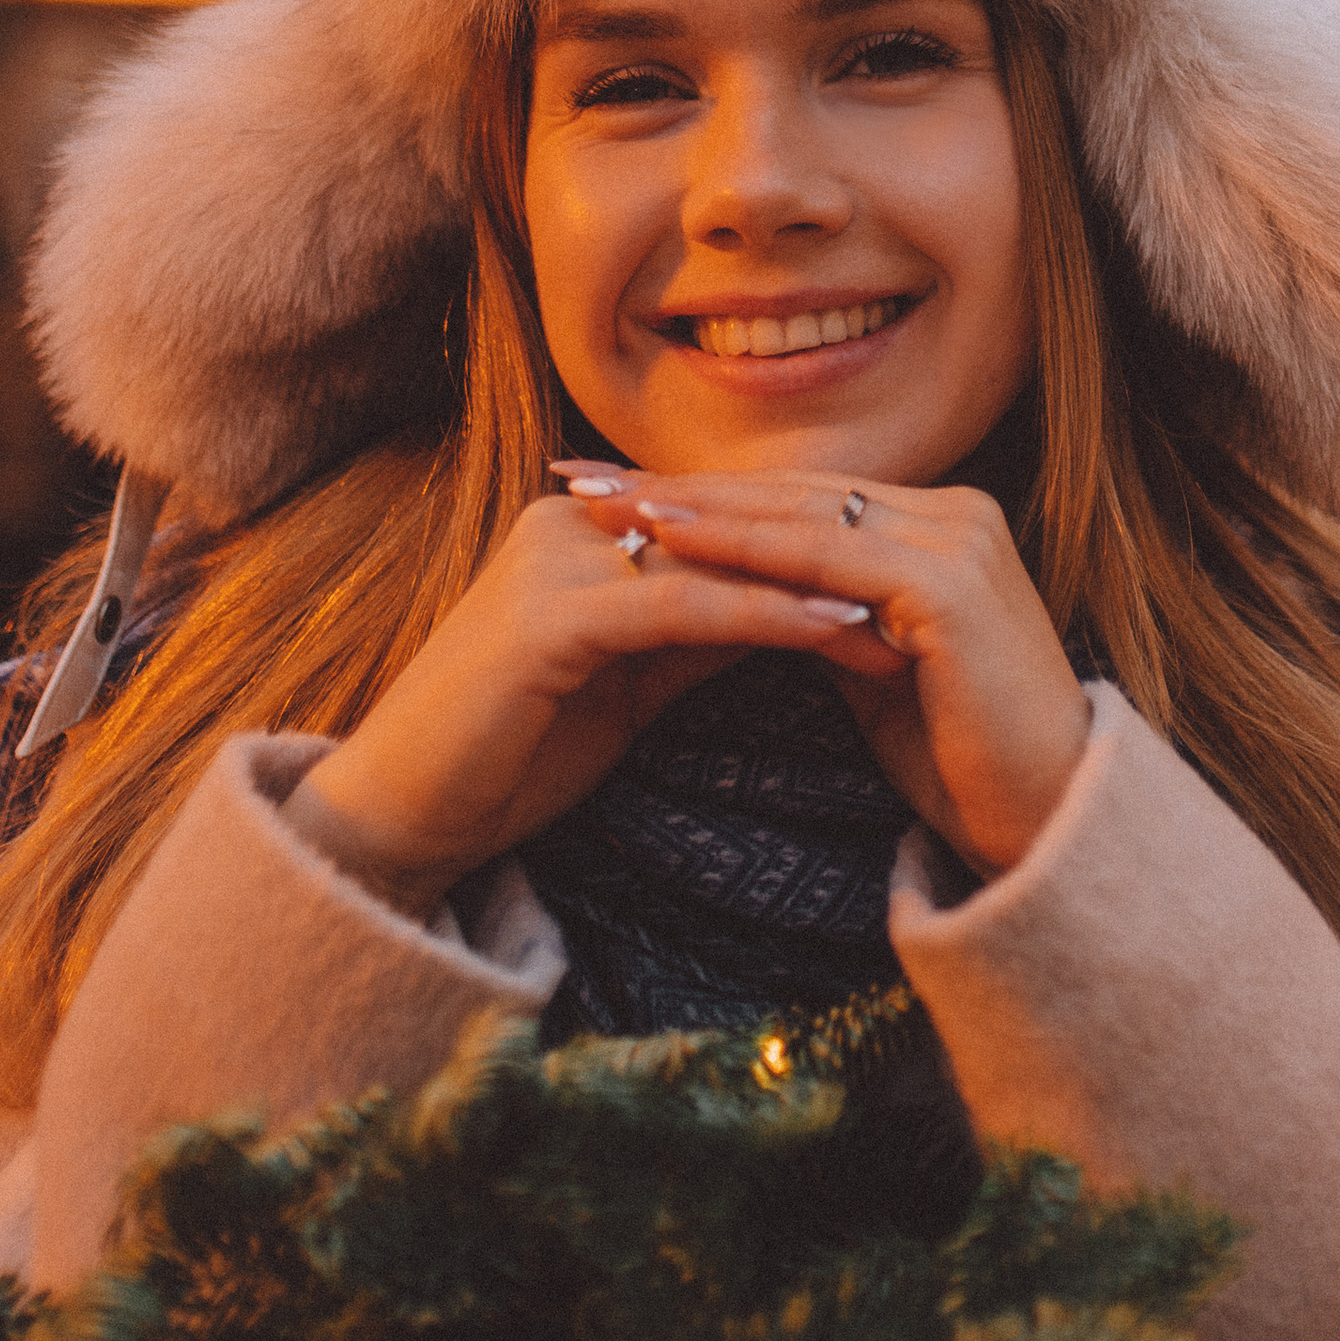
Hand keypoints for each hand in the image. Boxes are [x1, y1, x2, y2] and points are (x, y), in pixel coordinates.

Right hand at [285, 491, 878, 919]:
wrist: (400, 817)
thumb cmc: (509, 754)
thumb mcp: (626, 681)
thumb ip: (695, 631)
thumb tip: (792, 606)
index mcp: (580, 529)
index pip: (725, 526)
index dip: (820, 552)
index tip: (913, 581)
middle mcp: (567, 523)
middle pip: (732, 528)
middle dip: (837, 558)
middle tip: (939, 585)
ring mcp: (555, 562)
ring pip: (720, 558)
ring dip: (821, 582)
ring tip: (915, 608)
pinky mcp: (551, 617)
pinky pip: (687, 607)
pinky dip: (770, 618)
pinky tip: (840, 633)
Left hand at [627, 473, 1088, 880]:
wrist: (1042, 827)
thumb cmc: (959, 761)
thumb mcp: (869, 670)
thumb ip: (815, 616)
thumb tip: (739, 593)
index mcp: (939, 524)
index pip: (801, 497)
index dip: (706, 494)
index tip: (615, 495)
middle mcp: (954, 511)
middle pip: (791, 491)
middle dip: (681, 486)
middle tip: (581, 479)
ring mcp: (955, 539)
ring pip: (799, 514)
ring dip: (694, 508)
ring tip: (607, 504)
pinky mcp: (947, 582)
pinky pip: (821, 558)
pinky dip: (740, 549)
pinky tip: (671, 544)